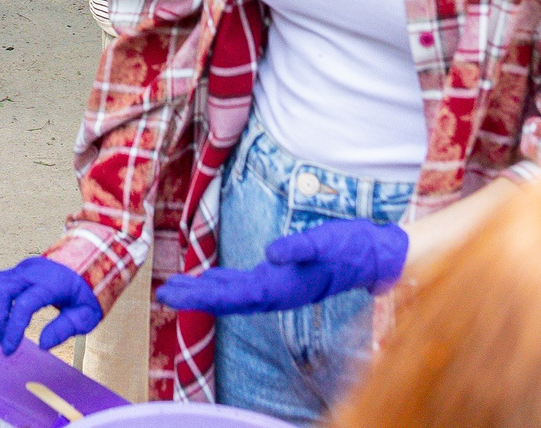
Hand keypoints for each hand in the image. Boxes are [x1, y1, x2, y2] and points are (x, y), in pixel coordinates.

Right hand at [0, 256, 102, 355]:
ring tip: (1, 333)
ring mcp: (24, 267)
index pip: (24, 304)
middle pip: (2, 290)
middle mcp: (34, 271)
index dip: (13, 328)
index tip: (10, 349)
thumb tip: (42, 344)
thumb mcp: (86, 314)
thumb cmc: (87, 292)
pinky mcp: (18, 269)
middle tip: (5, 344)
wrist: (89, 262)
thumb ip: (65, 328)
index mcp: (53, 282)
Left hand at [153, 219, 405, 316]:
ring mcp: (281, 287)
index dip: (203, 296)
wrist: (376, 255)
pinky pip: (247, 286)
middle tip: (164, 294)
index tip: (175, 294)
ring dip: (206, 292)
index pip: (235, 296)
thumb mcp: (327, 241)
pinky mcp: (285, 278)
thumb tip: (270, 253)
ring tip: (177, 288)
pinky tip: (211, 281)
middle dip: (196, 297)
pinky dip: (225, 285)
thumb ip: (299, 248)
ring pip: (236, 294)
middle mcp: (278, 291)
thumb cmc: (351, 247)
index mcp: (284, 286)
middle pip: (229, 299)